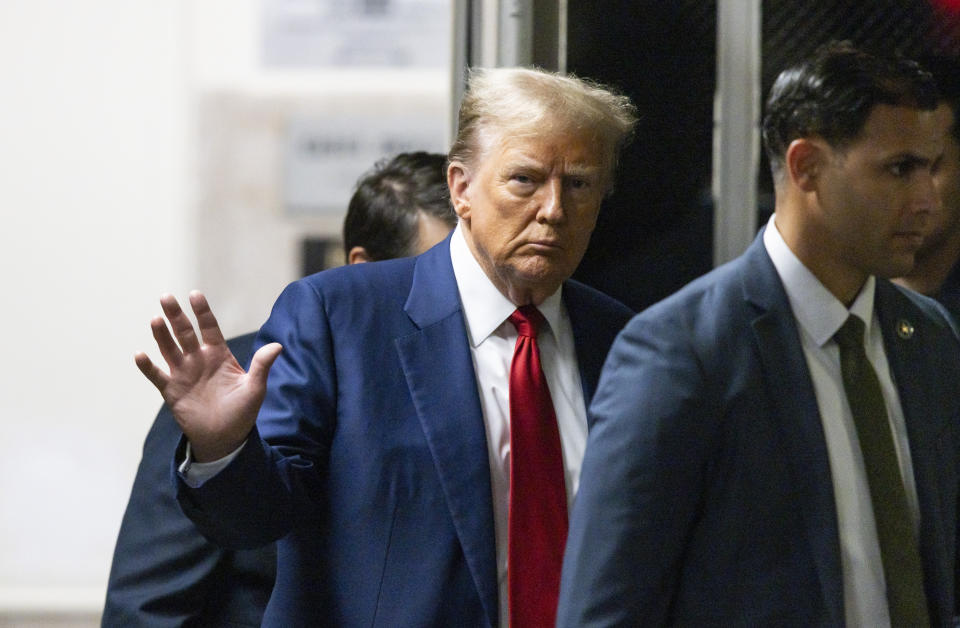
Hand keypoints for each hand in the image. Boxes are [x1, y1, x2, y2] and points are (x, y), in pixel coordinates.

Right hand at [135, 291, 281, 461]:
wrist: (225, 438)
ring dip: (161, 335)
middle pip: (185, 333)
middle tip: (166, 297)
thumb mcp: (255, 388)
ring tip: (155, 320)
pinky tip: (140, 354)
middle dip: (176, 316)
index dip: (202, 312)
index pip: (209, 328)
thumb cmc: (242, 412)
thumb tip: (278, 346)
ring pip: (169, 349)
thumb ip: (261, 365)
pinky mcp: (172, 390)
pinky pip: (157, 375)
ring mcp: (183, 374)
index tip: (195, 295)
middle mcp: (198, 360)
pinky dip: (148, 366)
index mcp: (218, 355)